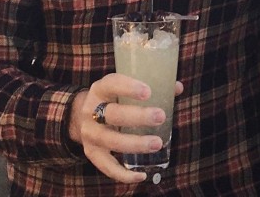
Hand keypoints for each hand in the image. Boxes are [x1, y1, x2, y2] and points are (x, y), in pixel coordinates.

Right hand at [68, 73, 183, 183]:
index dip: (129, 88)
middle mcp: (91, 111)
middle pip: (114, 114)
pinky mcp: (91, 153)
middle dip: (138, 117)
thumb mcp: (124, 87)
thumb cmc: (112, 98)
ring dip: (136, 144)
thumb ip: (150, 86)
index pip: (113, 84)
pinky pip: (107, 167)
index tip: (148, 92)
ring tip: (158, 143)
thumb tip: (178, 88)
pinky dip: (124, 174)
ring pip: (112, 141)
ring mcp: (90, 134)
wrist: (82, 116)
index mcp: (100, 89)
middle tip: (160, 117)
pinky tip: (142, 175)